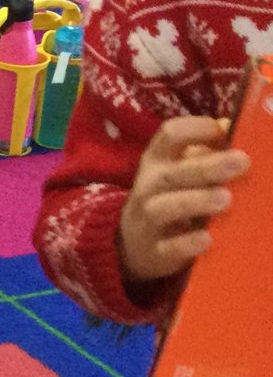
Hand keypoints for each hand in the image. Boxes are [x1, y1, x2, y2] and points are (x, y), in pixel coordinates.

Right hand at [119, 114, 249, 284]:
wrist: (133, 244)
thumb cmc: (169, 197)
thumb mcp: (180, 170)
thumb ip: (205, 151)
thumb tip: (230, 125)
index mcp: (157, 160)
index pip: (170, 134)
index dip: (196, 129)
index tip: (223, 133)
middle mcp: (148, 186)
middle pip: (171, 173)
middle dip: (206, 166)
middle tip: (242, 162)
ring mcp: (148, 220)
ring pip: (165, 207)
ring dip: (196, 201)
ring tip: (226, 199)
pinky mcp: (154, 251)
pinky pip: (168, 247)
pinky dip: (187, 243)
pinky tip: (207, 239)